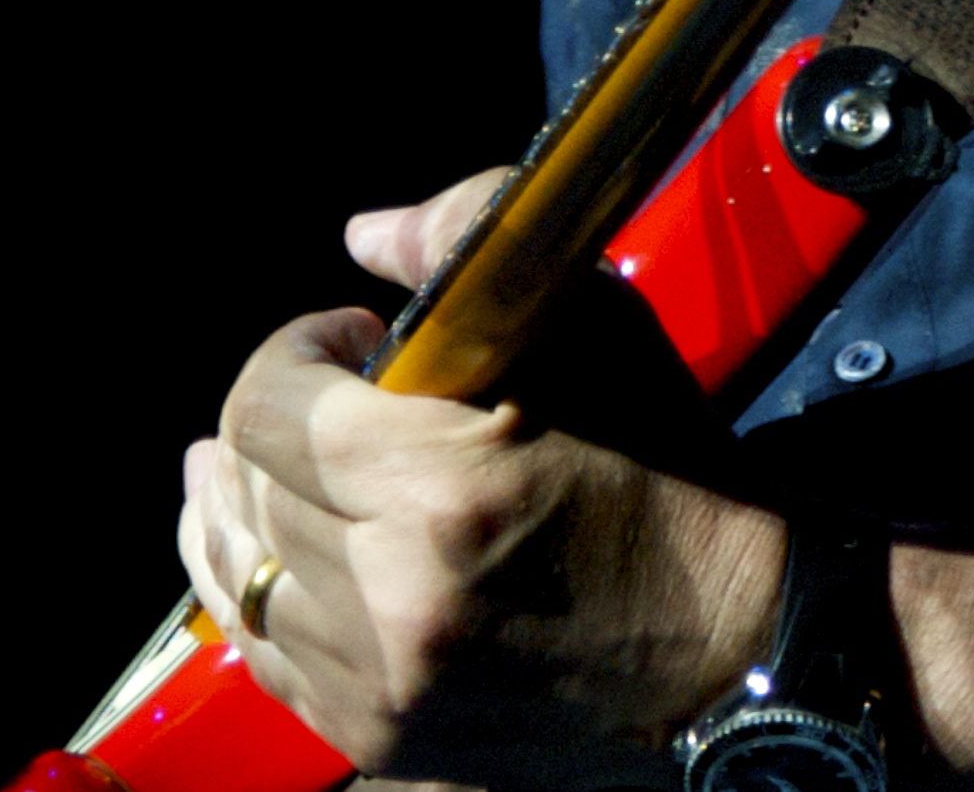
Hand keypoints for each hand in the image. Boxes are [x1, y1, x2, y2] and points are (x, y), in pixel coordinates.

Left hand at [174, 174, 784, 786]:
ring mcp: (380, 683)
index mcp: (434, 489)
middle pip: (243, 489)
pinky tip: (286, 556)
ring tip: (270, 472)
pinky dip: (265, 596)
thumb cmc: (667, 473)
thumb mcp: (590, 327)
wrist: (733, 641)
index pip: (265, 407)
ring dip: (249, 509)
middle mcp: (389, 597)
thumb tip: (365, 235)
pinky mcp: (385, 739)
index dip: (293, 355)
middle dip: (271, 429)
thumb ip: (466, 244)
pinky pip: (268, 657)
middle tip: (319, 405)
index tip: (349, 344)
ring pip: (241, 577)